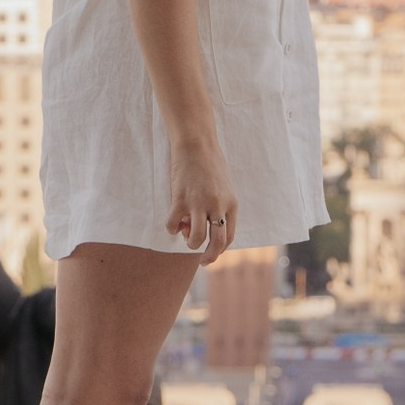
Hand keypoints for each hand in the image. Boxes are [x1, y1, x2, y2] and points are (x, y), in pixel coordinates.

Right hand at [167, 140, 237, 262]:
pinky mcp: (181, 198)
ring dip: (190, 243)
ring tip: (185, 235)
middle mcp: (218, 205)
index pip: (229, 236)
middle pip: (217, 242)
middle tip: (202, 261)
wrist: (197, 144)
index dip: (220, 249)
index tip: (211, 254)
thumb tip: (205, 227)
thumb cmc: (210, 165)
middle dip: (209, 256)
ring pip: (196, 237)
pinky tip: (173, 223)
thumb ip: (220, 207)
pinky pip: (174, 224)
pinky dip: (172, 229)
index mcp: (231, 203)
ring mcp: (200, 202)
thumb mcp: (224, 187)